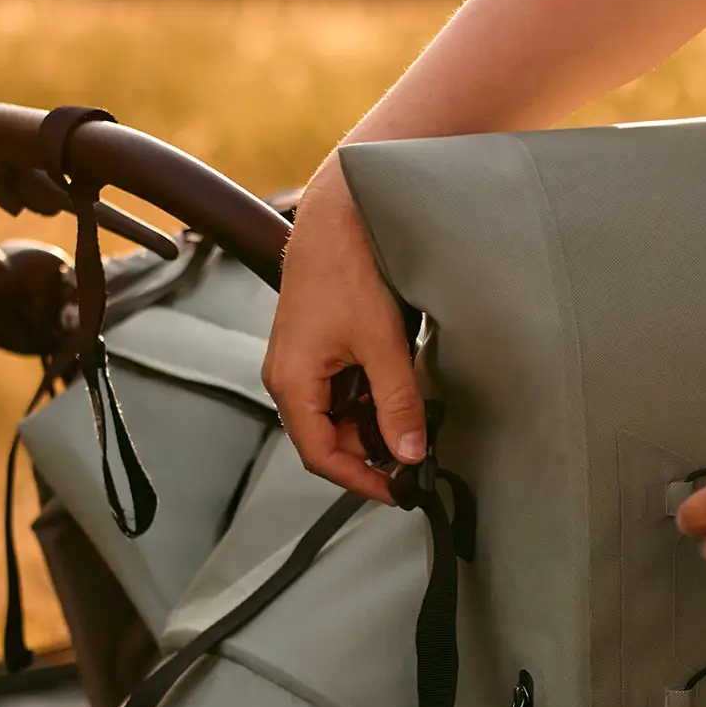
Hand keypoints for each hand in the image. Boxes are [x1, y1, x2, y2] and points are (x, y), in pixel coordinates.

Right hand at [263, 153, 426, 500]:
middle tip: (414, 459)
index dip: (360, 480)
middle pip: (329, 438)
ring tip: (413, 424)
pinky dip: (370, 399)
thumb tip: (407, 452)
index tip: (398, 491)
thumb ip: (396, 403)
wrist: (340, 216)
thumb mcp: (381, 343)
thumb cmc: (346, 269)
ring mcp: (304, 362)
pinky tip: (399, 393)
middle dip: (370, 452)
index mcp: (293, 382)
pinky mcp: (320, 347)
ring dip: (372, 424)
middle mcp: (291, 377)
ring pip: (338, 415)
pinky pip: (342, 390)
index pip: (321, 456)